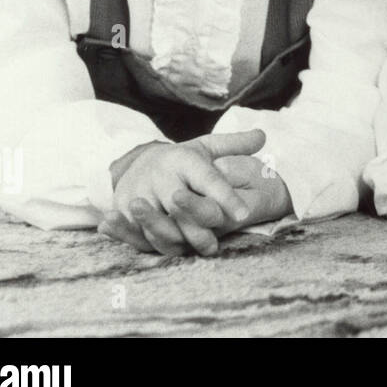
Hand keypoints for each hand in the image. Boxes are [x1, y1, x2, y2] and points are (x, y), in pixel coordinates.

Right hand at [102, 130, 264, 255]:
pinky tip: (179, 251)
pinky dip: (159, 243)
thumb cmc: (183, 161)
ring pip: (161, 223)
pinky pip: (141, 232)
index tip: (244, 214)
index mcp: (184, 159)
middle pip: (182, 204)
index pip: (208, 178)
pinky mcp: (123, 209)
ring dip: (182, 239)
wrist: (138, 164)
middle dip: (201, 223)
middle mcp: (161, 174)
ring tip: (207, 249)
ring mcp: (140, 192)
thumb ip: (234, 145)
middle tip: (219, 242)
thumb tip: (263, 136)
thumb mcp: (206, 147)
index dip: (225, 196)